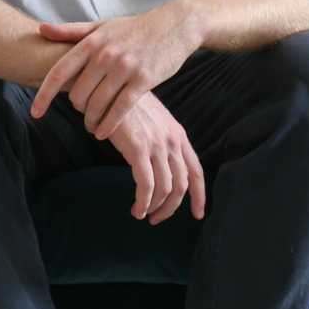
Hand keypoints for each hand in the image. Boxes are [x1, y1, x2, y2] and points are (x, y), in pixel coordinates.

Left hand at [30, 2, 198, 139]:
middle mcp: (106, 54)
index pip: (59, 72)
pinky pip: (121, 108)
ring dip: (92, 120)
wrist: (176, 25)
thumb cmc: (136, 28)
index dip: (43, 94)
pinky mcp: (144, 79)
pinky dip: (110, 124)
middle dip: (77, 108)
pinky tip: (104, 132)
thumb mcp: (103, 26)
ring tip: (92, 127)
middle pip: (78, 93)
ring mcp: (125, 67)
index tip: (34, 113)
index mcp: (92, 41)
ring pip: (98, 103)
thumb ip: (72, 31)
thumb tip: (41, 28)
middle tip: (82, 114)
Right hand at [107, 91, 206, 223]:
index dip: (199, 195)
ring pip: (166, 188)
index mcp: (178, 135)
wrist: (109, 89)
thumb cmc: (127, 108)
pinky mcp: (138, 149)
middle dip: (172, 207)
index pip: (196, 170)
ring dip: (155, 207)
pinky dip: (143, 201)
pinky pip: (147, 185)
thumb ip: (161, 142)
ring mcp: (157, 145)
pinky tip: (136, 209)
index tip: (198, 213)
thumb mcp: (153, 123)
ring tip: (142, 214)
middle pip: (182, 184)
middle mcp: (173, 141)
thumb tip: (161, 169)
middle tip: (157, 219)